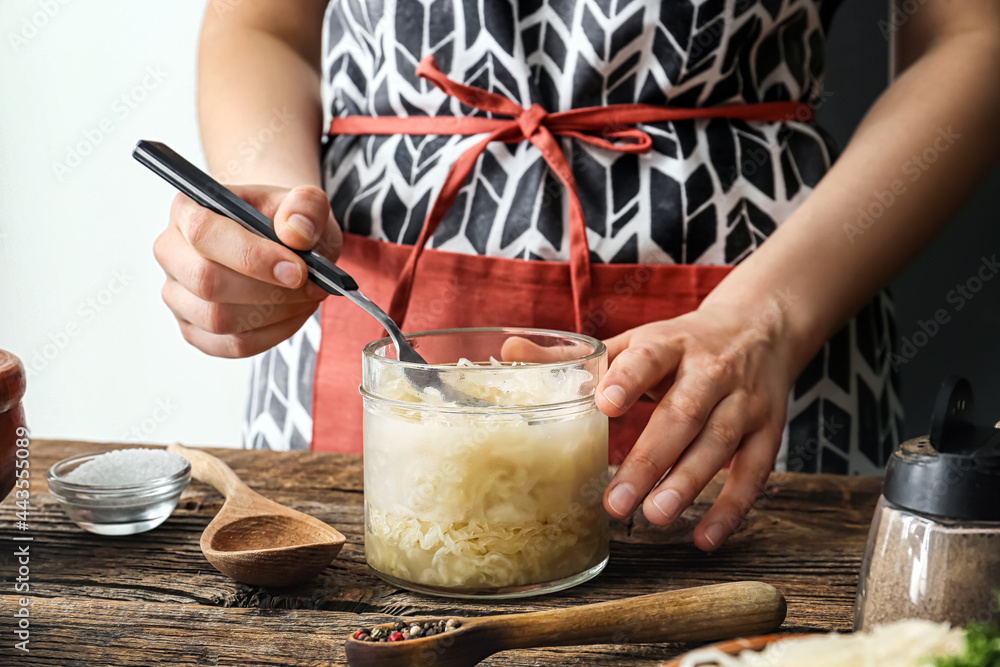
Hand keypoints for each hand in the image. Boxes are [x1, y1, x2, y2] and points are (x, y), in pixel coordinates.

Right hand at [153, 184, 341, 357]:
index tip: (298, 270)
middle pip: (207, 283)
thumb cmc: (285, 221)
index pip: (204, 233)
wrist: (280, 243)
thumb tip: (295, 232)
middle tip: (312, 286)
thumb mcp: (305, 203)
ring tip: (307, 296)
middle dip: (269, 290)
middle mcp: (173, 253)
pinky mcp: (195, 330)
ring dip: (275, 313)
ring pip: (218, 320)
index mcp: (188, 210)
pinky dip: (273, 333)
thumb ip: (305, 206)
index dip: (253, 257)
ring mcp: (178, 296)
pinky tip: (293, 313)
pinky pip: (232, 345)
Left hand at [597, 302, 796, 550]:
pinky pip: (754, 472)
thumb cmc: (682, 344)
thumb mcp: (636, 341)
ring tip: (655, 516)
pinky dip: (732, 507)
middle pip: (684, 414)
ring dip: (688, 483)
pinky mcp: (768, 430)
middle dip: (651, 459)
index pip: (649, 359)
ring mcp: (744, 401)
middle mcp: (711, 371)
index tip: (605, 404)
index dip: (628, 379)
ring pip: (719, 444)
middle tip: (617, 501)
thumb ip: (578, 356)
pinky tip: (705, 537)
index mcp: (670, 344)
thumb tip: (511, 350)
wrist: (760, 327)